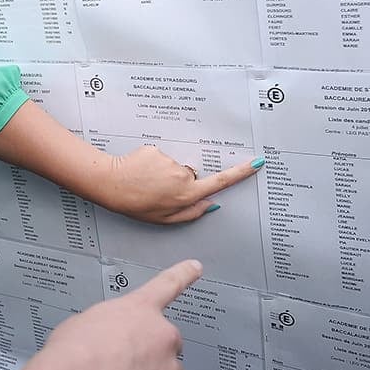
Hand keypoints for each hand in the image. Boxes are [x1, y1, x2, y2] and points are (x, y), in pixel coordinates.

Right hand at [21, 260, 201, 369]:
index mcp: (138, 310)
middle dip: (148, 357)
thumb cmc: (72, 358)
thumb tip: (104, 343)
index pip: (167, 285)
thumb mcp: (81, 323)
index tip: (195, 267)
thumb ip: (106, 326)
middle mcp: (162, 336)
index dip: (183, 275)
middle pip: (165, 345)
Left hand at [98, 146, 262, 223]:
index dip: (241, 173)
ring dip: (164, 173)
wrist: (112, 185)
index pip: (220, 182)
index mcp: (187, 195)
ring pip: (175, 167)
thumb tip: (209, 204)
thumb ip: (191, 213)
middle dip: (181, 181)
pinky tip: (141, 172)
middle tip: (159, 191)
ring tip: (147, 182)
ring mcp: (170, 162)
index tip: (256, 162)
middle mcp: (183, 176)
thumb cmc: (137, 205)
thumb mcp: (165, 219)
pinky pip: (161, 157)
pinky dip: (153, 164)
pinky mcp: (158, 150)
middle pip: (192, 175)